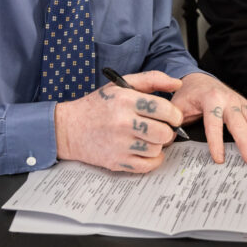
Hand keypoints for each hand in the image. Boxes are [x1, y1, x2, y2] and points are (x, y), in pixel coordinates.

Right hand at [54, 71, 184, 172]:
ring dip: (157, 144)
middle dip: (167, 130)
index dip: (175, 114)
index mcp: (126, 100)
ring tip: (148, 137)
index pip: (164, 110)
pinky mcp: (117, 162)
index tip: (173, 116)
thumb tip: (177, 84)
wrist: (69, 128)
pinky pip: (147, 165)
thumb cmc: (97, 105)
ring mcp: (120, 145)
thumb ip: (151, 80)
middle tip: (161, 127)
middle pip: (164, 133)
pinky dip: (152, 160)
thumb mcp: (121, 85)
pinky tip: (145, 150)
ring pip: (157, 149)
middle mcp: (123, 123)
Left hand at [173, 72, 246, 165]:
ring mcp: (238, 101)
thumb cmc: (188, 94)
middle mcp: (227, 99)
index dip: (216, 142)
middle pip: (238, 123)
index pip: (214, 123)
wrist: (197, 78)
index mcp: (210, 99)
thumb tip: (165, 141)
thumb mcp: (176, 106)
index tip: (219, 158)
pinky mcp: (244, 104)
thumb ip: (172, 123)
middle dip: (246, 143)